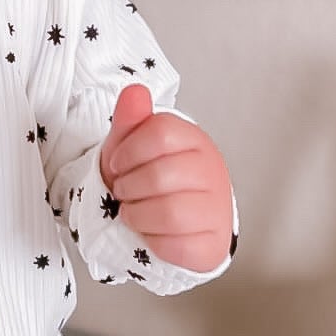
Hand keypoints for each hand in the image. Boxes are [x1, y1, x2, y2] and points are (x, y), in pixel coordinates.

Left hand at [99, 83, 232, 272]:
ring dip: (137, 215)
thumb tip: (135, 92)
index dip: (128, 151)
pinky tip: (152, 232)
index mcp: (194, 140)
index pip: (160, 132)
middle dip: (128, 187)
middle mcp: (212, 171)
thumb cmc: (149, 180)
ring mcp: (217, 208)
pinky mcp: (213, 243)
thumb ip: (131, 120)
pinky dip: (152, 240)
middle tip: (125, 191)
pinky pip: (175, 244)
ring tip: (135, 211)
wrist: (171, 224)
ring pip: (168, 212)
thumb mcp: (132, 147)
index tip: (118, 164)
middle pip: (160, 175)